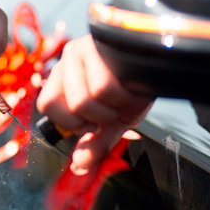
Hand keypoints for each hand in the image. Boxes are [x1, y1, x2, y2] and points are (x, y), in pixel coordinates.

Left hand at [37, 35, 152, 174]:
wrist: (162, 62)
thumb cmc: (132, 88)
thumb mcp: (112, 119)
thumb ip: (95, 143)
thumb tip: (78, 167)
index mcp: (63, 74)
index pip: (47, 105)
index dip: (73, 121)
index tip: (94, 120)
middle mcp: (68, 57)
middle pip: (70, 106)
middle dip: (97, 118)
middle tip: (112, 108)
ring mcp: (84, 46)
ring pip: (85, 99)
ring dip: (113, 109)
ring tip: (125, 98)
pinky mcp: (102, 42)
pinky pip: (105, 87)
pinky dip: (125, 98)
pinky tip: (134, 88)